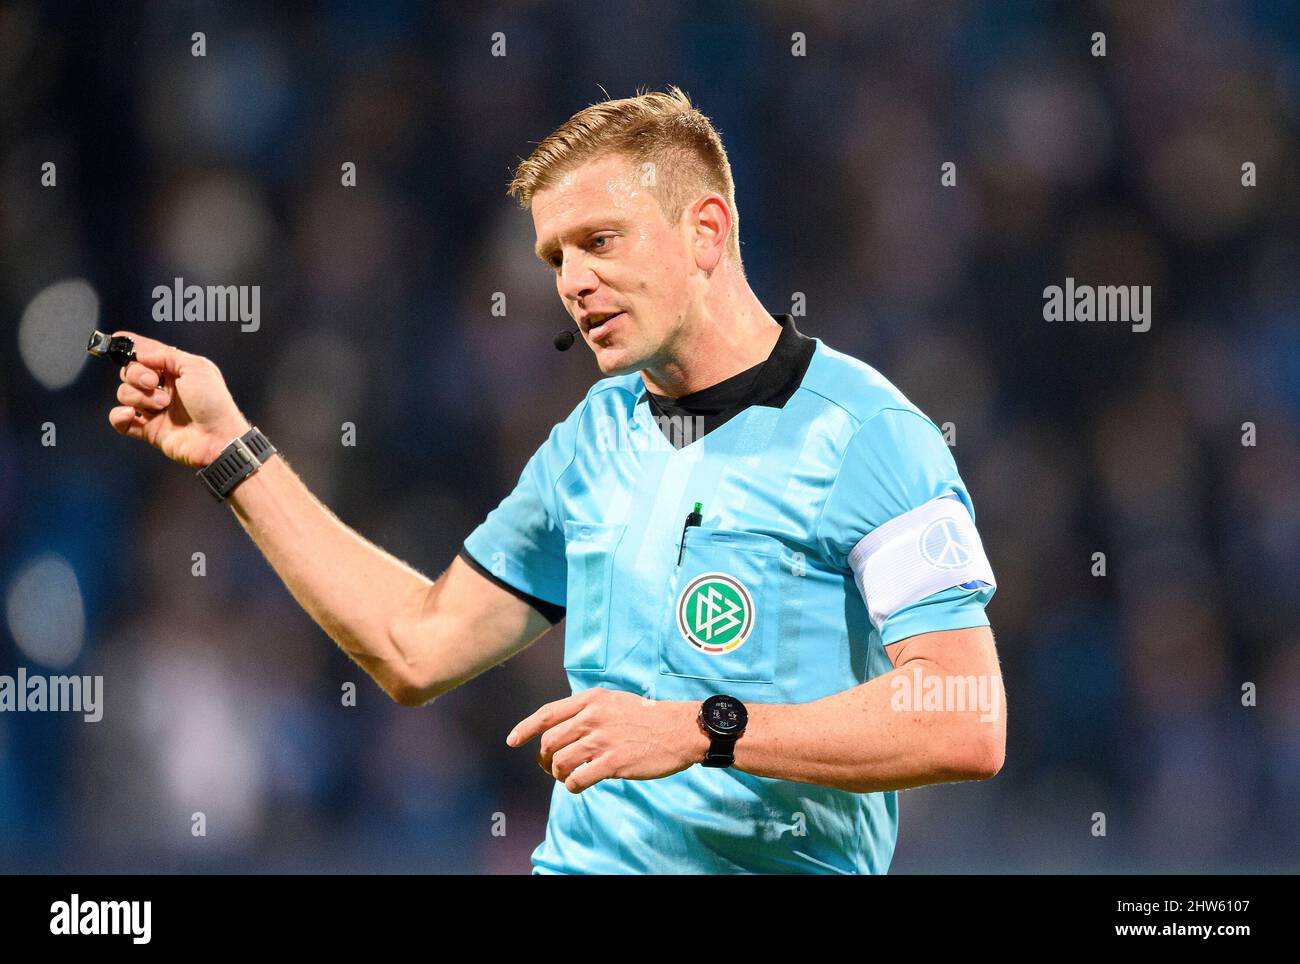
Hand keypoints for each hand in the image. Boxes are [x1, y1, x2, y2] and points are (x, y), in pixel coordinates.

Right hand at [106, 331, 250, 468]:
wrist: (218, 438)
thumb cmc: (214, 402)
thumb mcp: (197, 367)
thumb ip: (167, 355)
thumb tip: (140, 350)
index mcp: (175, 371)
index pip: (146, 354)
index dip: (132, 347)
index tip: (117, 339)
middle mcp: (162, 388)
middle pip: (130, 372)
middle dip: (137, 374)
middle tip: (155, 382)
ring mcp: (154, 409)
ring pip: (125, 393)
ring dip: (139, 397)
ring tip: (163, 405)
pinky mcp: (148, 429)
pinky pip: (120, 420)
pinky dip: (119, 416)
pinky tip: (131, 414)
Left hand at [506, 688, 708, 793]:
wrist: (678, 729)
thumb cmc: (646, 717)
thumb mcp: (613, 701)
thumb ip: (586, 711)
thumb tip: (559, 730)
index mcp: (591, 700)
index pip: (547, 714)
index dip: (524, 728)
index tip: (512, 741)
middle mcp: (592, 717)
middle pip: (549, 742)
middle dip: (544, 758)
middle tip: (551, 766)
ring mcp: (602, 740)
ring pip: (559, 762)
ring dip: (558, 774)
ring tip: (568, 776)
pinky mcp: (613, 762)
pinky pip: (577, 779)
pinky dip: (572, 786)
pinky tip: (579, 785)